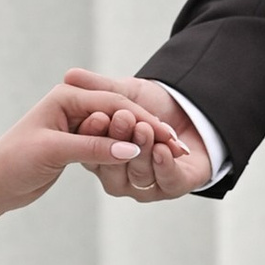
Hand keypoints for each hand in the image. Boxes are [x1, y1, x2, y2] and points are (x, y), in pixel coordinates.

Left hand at [0, 83, 190, 249]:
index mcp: (67, 97)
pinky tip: (148, 161)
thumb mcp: (56, 151)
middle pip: (121, 114)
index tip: (171, 138)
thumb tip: (133, 148)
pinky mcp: (75, 143)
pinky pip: (109, 143)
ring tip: (170, 155)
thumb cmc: (15, 161)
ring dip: (143, 142)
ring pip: (118, 129)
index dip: (145, 122)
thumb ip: (94, 147)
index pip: (116, 105)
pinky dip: (128, 151)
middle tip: (179, 147)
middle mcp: (73, 105)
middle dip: (151, 130)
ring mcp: (75, 124)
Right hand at [61, 69, 210, 202]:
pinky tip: (163, 149)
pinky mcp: (170, 188)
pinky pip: (165, 181)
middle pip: (112, 164)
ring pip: (138, 173)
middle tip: (123, 118)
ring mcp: (142, 186)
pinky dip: (164, 165)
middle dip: (118, 139)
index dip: (94, 133)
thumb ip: (100, 87)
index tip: (97, 116)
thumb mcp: (125, 91)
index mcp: (100, 154)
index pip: (90, 148)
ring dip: (142, 149)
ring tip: (146, 128)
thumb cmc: (154, 104)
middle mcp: (117, 175)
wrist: (194, 112)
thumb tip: (70, 75)